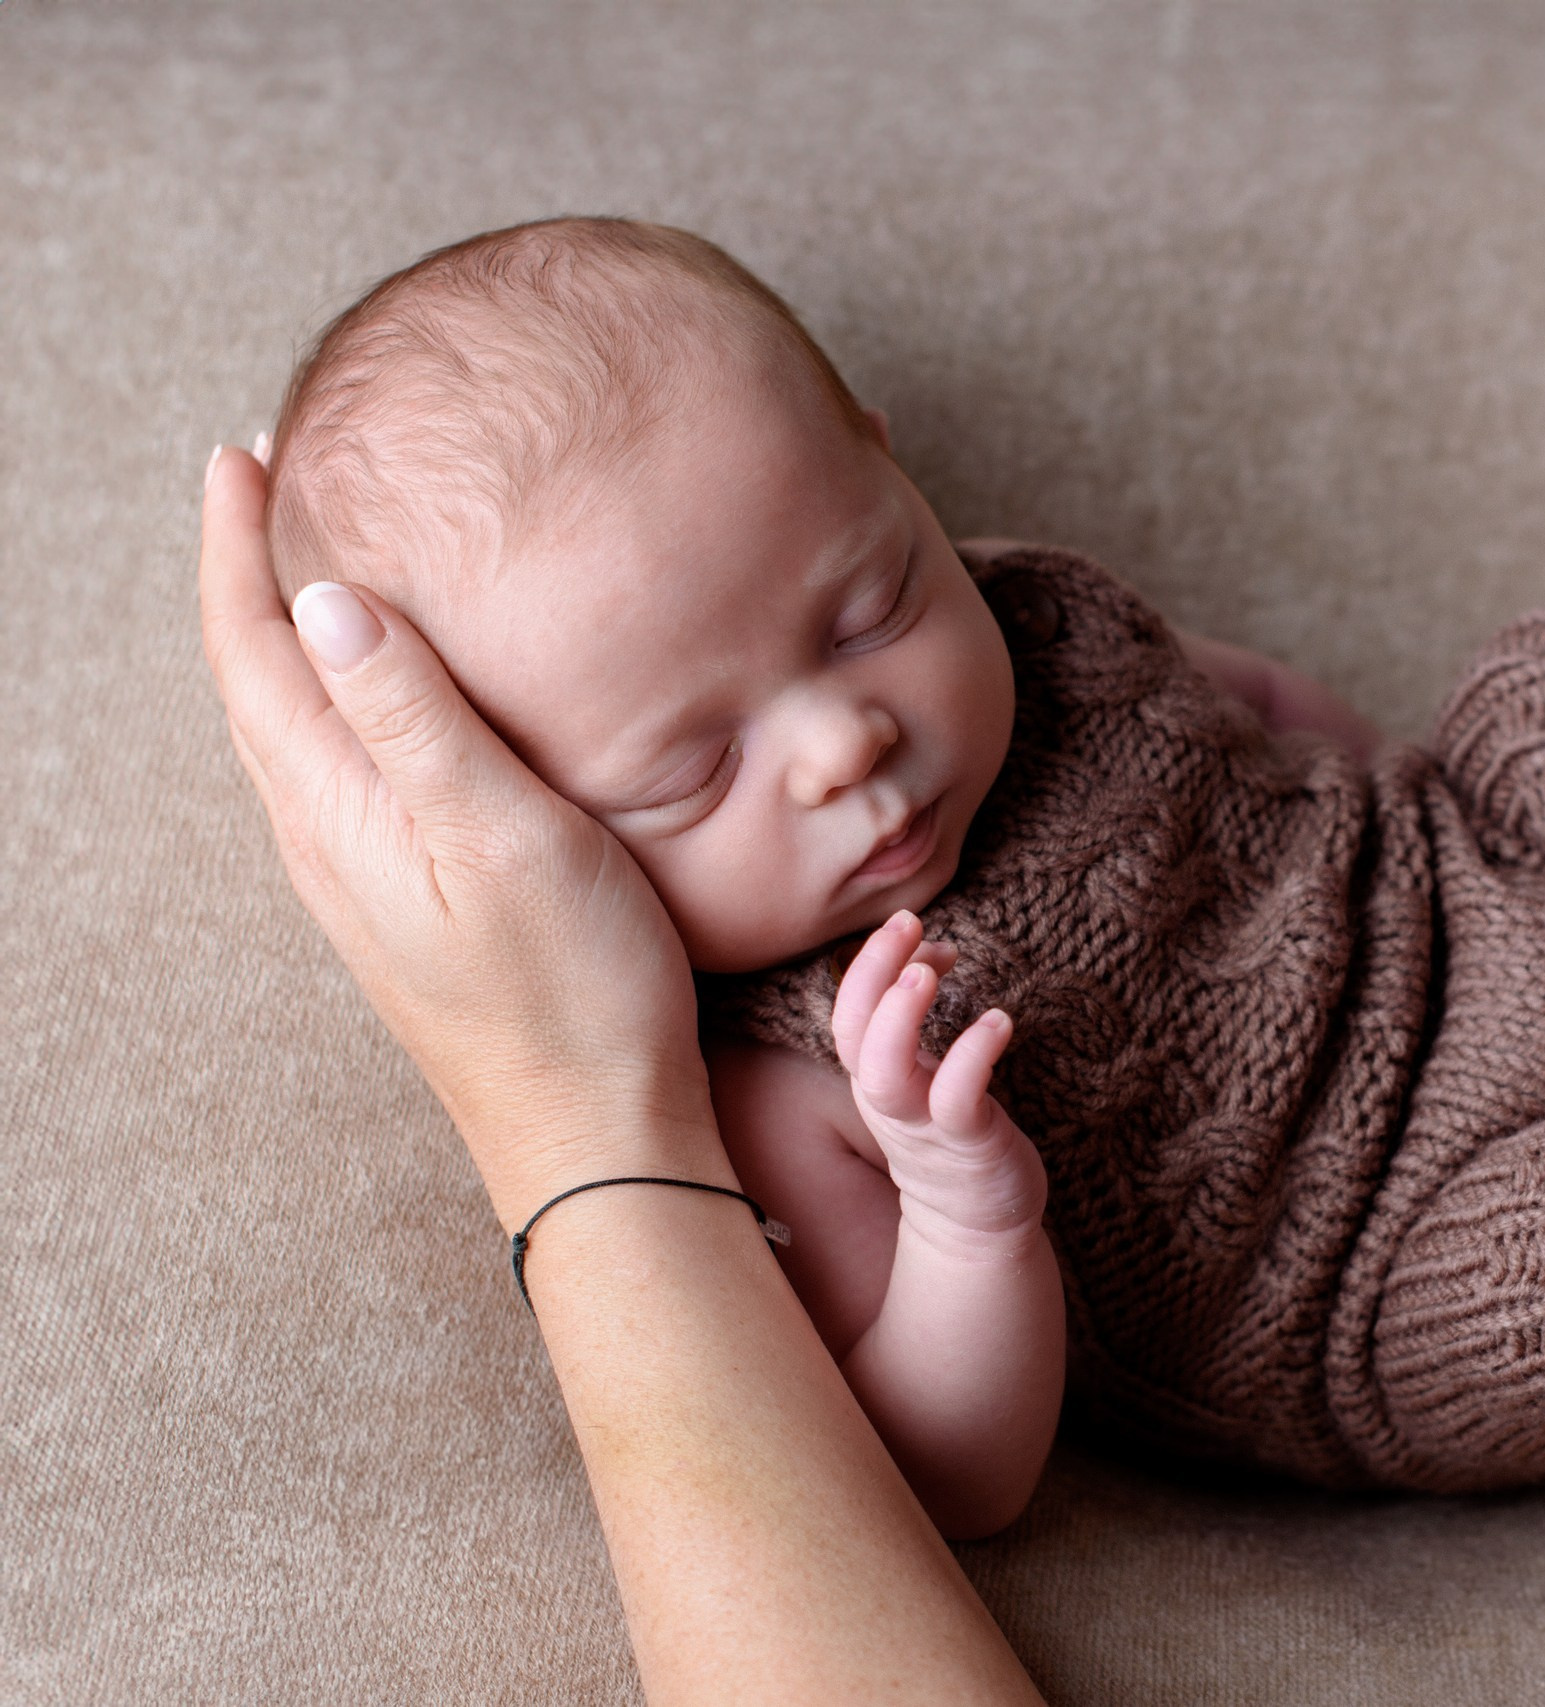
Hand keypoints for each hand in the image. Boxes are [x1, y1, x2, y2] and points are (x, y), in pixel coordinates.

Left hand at [198, 445, 721, 1223]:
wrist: (593, 1128)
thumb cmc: (570, 987)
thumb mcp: (500, 835)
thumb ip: (414, 718)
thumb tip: (320, 599)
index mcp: (338, 807)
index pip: (253, 648)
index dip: (239, 545)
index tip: (244, 450)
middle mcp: (329, 835)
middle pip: (255, 678)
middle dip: (251, 571)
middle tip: (270, 477)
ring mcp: (366, 873)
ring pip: (295, 722)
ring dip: (289, 631)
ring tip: (314, 558)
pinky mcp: (410, 898)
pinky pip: (344, 763)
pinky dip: (342, 692)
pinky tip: (389, 690)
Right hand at [832, 911, 1047, 1256]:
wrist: (973, 1221)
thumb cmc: (952, 1130)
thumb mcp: (928, 1065)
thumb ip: (925, 1008)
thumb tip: (933, 947)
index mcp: (875, 1076)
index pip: (848, 1013)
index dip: (868, 963)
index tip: (905, 920)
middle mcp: (889, 1100)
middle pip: (854, 1036)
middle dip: (872, 974)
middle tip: (906, 924)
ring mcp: (925, 1125)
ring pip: (887, 1075)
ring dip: (900, 1017)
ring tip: (928, 970)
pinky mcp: (967, 1145)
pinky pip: (957, 1101)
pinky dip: (972, 1056)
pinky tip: (999, 1021)